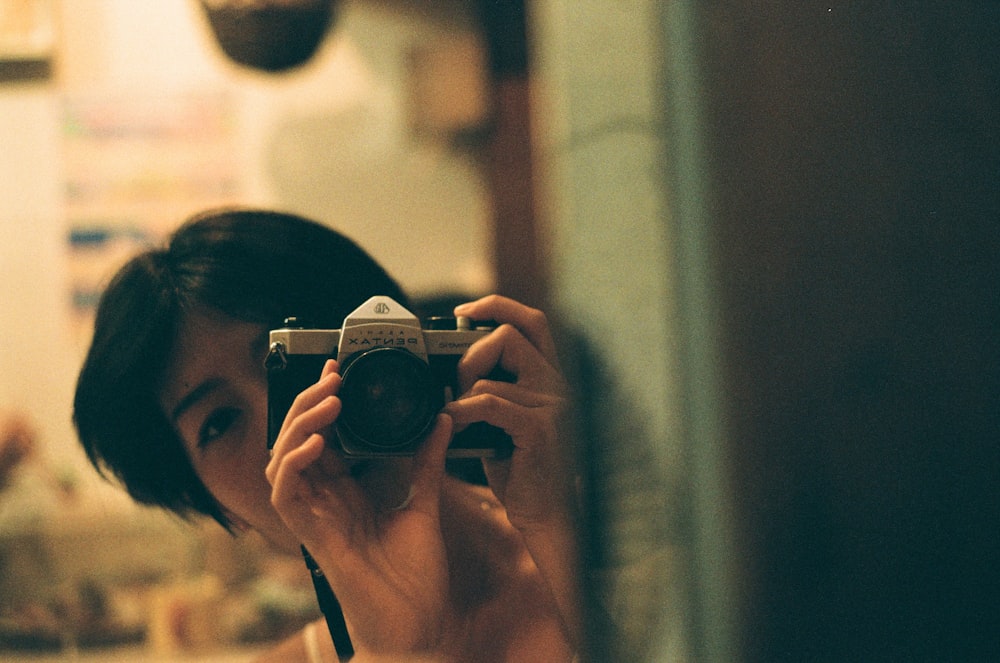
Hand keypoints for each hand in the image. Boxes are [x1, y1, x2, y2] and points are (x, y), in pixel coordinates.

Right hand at [265, 360, 452, 654]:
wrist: (420, 622)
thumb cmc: (416, 574)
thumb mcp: (425, 503)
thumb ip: (427, 461)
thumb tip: (441, 419)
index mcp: (345, 494)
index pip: (321, 439)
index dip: (323, 405)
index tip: (339, 372)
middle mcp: (324, 503)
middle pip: (296, 443)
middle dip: (308, 405)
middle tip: (332, 379)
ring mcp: (315, 519)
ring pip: (282, 462)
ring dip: (300, 427)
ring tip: (328, 403)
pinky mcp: (313, 538)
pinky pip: (286, 494)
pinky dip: (295, 464)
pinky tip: (317, 444)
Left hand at [446, 296, 580, 645]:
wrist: (544, 513)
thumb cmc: (520, 466)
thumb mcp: (505, 418)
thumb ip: (491, 388)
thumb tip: (449, 369)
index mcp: (551, 375)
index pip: (532, 320)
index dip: (497, 305)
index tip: (464, 312)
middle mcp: (557, 383)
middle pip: (509, 336)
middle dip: (471, 354)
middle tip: (457, 382)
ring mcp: (552, 404)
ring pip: (492, 374)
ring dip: (461, 393)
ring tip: (455, 415)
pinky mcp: (539, 429)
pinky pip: (489, 403)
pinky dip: (463, 411)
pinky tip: (455, 424)